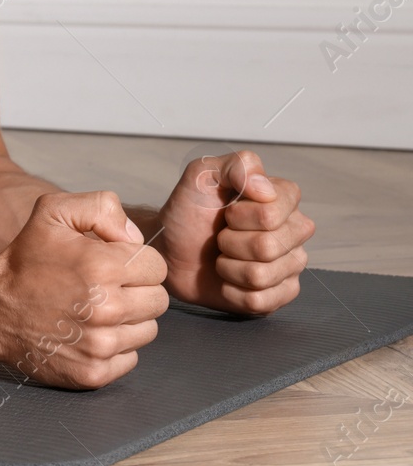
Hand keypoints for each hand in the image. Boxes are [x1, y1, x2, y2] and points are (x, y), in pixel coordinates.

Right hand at [0, 191, 169, 388]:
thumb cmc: (25, 260)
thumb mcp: (53, 211)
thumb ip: (102, 207)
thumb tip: (135, 237)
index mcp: (102, 267)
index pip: (157, 266)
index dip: (134, 261)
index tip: (110, 264)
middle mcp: (106, 308)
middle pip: (158, 300)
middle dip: (136, 290)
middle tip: (103, 288)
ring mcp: (100, 345)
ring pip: (148, 330)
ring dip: (127, 320)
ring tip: (93, 310)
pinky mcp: (94, 373)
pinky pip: (131, 359)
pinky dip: (114, 348)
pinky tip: (87, 333)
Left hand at [155, 149, 313, 313]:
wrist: (170, 248)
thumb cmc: (188, 210)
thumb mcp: (203, 175)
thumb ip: (236, 165)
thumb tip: (266, 188)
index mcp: (284, 199)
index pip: (272, 213)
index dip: (240, 215)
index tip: (226, 211)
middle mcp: (295, 231)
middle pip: (269, 246)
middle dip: (231, 242)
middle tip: (220, 237)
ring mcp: (291, 265)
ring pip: (262, 276)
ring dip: (229, 267)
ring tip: (222, 256)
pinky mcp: (280, 294)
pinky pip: (260, 300)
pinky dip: (232, 291)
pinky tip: (227, 279)